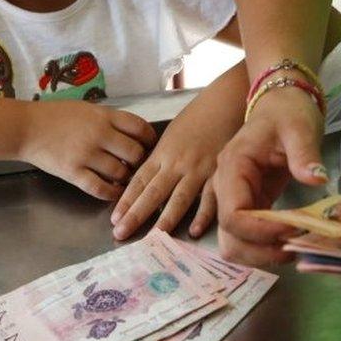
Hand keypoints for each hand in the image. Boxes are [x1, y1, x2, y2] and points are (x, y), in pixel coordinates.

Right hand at [19, 101, 155, 199]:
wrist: (25, 127)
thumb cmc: (55, 116)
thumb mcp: (87, 109)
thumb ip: (109, 119)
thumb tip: (131, 132)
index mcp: (104, 116)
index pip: (140, 127)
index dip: (149, 139)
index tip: (150, 145)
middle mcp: (99, 134)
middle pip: (135, 153)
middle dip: (139, 161)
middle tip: (136, 165)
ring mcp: (86, 154)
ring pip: (120, 172)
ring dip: (126, 178)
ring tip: (124, 178)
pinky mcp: (73, 172)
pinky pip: (100, 188)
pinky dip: (112, 193)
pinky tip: (115, 193)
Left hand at [109, 89, 241, 240]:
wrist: (226, 102)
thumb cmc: (199, 117)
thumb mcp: (172, 135)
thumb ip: (162, 158)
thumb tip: (149, 179)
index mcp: (163, 153)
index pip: (139, 181)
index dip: (126, 201)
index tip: (114, 219)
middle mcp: (177, 163)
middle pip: (152, 192)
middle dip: (135, 215)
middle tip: (120, 234)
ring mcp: (198, 168)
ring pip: (178, 198)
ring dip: (164, 220)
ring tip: (152, 238)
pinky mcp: (220, 171)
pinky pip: (210, 197)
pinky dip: (203, 215)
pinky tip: (194, 230)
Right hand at [214, 87, 329, 265]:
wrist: (281, 101)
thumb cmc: (288, 111)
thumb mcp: (299, 127)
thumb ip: (304, 154)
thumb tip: (316, 180)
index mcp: (233, 167)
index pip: (233, 215)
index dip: (260, 232)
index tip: (293, 231)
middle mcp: (226, 187)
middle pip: (229, 236)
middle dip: (260, 251)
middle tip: (296, 248)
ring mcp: (235, 197)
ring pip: (234, 242)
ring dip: (261, 254)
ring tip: (294, 248)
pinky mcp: (250, 204)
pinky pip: (248, 236)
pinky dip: (266, 247)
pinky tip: (291, 242)